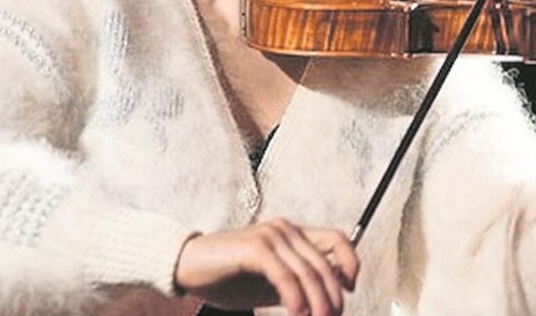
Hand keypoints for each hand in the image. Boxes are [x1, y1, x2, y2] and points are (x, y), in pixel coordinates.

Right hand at [173, 219, 358, 315]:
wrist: (185, 266)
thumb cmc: (226, 276)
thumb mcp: (268, 283)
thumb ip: (296, 284)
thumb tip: (326, 298)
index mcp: (292, 233)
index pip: (336, 239)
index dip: (350, 262)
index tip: (351, 288)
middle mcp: (286, 229)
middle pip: (325, 261)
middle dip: (333, 294)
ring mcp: (271, 236)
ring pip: (308, 270)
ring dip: (318, 300)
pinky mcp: (255, 248)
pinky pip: (284, 275)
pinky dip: (295, 297)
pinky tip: (298, 313)